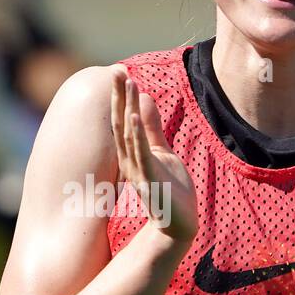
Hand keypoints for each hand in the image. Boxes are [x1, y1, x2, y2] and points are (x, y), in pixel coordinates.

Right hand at [111, 68, 196, 244]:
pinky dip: (137, 135)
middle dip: (120, 96)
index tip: (120, 70)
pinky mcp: (150, 181)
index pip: (123, 119)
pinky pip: (141, 154)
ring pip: (129, 136)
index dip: (122, 96)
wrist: (178, 224)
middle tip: (116, 70)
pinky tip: (133, 116)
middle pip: (121, 123)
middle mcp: (130, 160)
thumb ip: (152, 128)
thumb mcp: (162, 152)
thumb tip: (144, 98)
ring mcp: (138, 171)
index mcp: (132, 153)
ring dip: (127, 109)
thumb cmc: (170, 190)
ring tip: (127, 85)